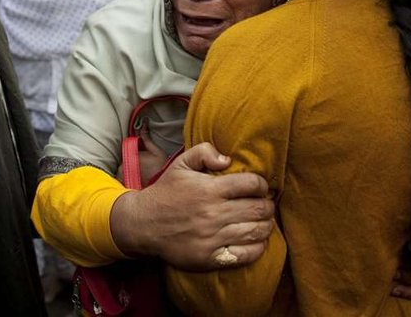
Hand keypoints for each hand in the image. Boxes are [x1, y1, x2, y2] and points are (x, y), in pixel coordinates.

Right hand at [110, 142, 274, 270]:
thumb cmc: (166, 192)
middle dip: (268, 205)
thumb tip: (228, 159)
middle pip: (258, 209)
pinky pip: (245, 255)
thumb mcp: (181, 164)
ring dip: (266, 225)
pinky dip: (258, 247)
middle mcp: (213, 214)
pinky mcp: (209, 258)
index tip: (261, 187)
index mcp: (209, 189)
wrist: (142, 225)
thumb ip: (205, 152)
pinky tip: (257, 240)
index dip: (262, 185)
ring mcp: (212, 238)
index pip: (251, 184)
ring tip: (264, 220)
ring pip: (256, 231)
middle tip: (266, 204)